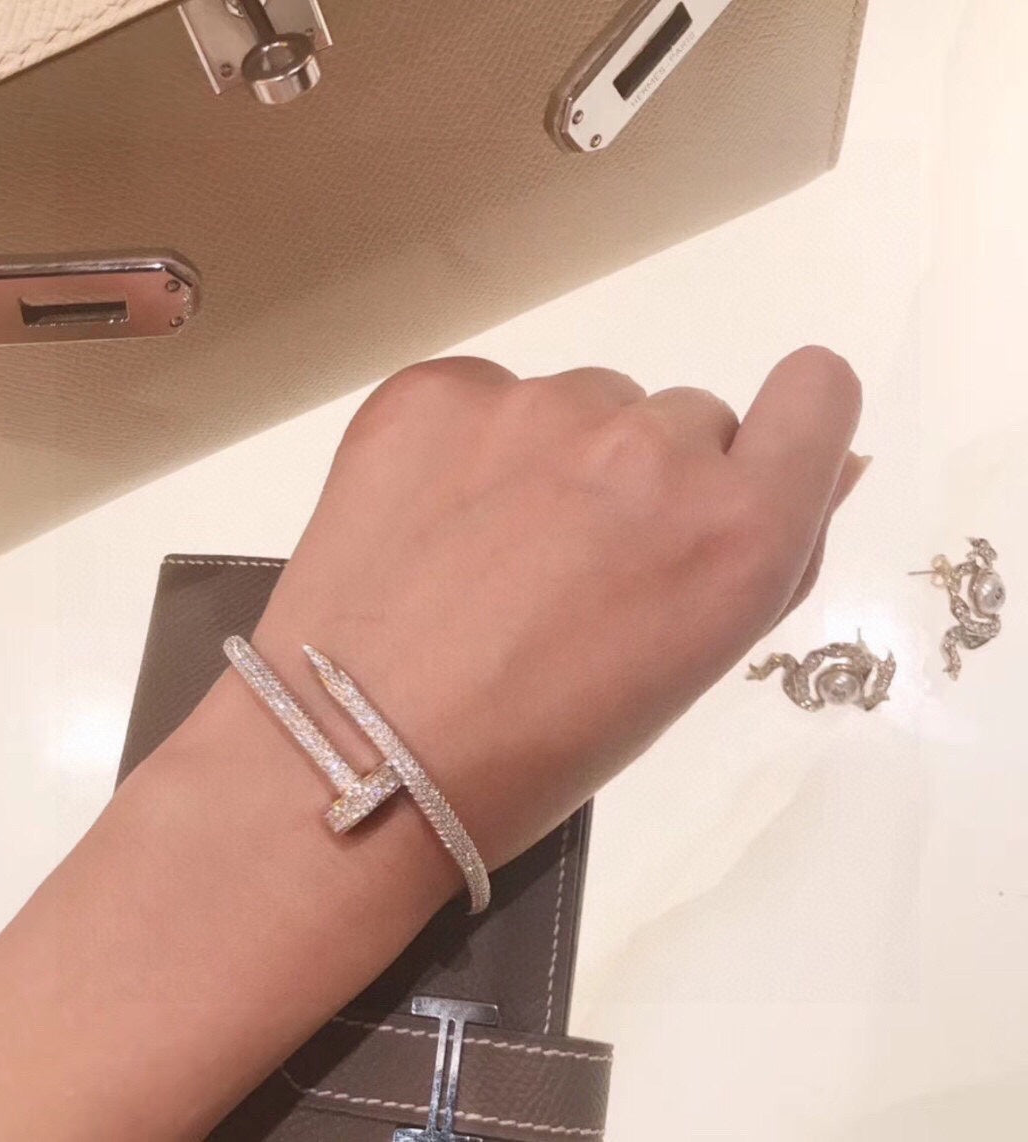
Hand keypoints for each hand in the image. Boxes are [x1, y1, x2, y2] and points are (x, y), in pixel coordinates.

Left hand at [254, 347, 864, 870]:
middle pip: (682, 419)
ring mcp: (535, 406)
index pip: (817, 391)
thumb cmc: (541, 748)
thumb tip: (823, 465)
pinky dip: (472, 447)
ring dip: (556, 462)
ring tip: (485, 557)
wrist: (356, 756)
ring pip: (581, 408)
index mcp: (736, 529)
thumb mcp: (687, 666)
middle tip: (571, 567)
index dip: (787, 427)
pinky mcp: (434, 393)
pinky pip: (488, 398)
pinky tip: (429, 525)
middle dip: (647, 481)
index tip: (732, 475)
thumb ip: (762, 555)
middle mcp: (650, 445)